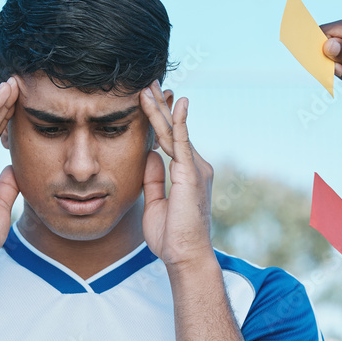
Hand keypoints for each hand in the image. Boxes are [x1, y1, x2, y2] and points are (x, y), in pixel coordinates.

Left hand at [140, 81, 214, 270]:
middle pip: (172, 130)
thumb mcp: (155, 204)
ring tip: (148, 87)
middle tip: (147, 84)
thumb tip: (149, 156)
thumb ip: (153, 179)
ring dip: (160, 109)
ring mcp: (194, 168)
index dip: (157, 121)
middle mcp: (194, 166)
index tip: (146, 101)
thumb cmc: (172, 237)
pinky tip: (176, 103)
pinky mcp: (191, 174)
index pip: (169, 140)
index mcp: (185, 173)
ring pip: (174, 132)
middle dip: (158, 107)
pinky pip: (182, 142)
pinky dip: (178, 122)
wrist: (185, 256)